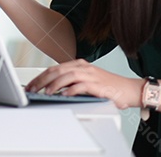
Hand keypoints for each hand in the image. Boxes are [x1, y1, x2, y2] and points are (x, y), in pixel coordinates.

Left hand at [25, 59, 143, 109]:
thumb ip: (72, 83)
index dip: (40, 76)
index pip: (54, 68)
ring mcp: (91, 74)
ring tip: (45, 92)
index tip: (30, 85)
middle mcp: (83, 67)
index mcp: (79, 65)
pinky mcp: (98, 84)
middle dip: (41, 80)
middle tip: (31, 89)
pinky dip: (70, 90)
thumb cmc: (109, 88)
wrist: (130, 90)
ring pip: (67, 75)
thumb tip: (52, 91)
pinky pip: (81, 85)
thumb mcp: (87, 82)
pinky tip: (63, 95)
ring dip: (54, 84)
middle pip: (57, 70)